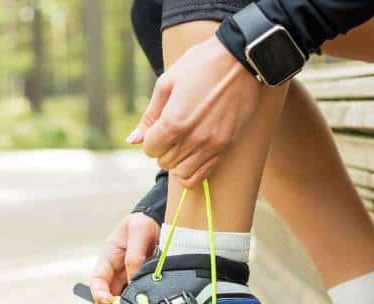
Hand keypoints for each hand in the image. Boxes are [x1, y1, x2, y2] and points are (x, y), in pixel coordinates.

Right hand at [90, 213, 160, 303]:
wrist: (157, 221)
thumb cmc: (142, 222)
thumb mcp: (139, 231)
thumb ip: (135, 255)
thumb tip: (133, 279)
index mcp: (108, 257)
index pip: (97, 280)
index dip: (99, 293)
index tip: (108, 301)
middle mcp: (115, 271)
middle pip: (107, 295)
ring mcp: (127, 277)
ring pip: (122, 298)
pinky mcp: (140, 281)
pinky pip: (137, 295)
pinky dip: (139, 303)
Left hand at [128, 35, 261, 187]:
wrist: (241, 58)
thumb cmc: (200, 65)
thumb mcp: (167, 83)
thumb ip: (149, 116)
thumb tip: (132, 140)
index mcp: (173, 121)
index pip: (149, 149)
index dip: (150, 138)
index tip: (159, 126)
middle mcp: (192, 138)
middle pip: (164, 162)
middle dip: (163, 149)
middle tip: (172, 131)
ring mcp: (211, 145)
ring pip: (181, 172)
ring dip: (177, 161)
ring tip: (183, 143)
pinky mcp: (225, 146)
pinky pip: (202, 175)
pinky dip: (192, 170)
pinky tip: (193, 155)